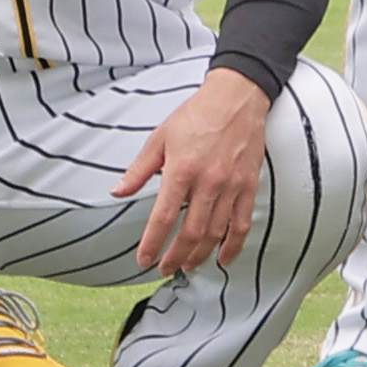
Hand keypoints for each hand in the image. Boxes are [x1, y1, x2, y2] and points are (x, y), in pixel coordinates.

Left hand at [112, 68, 275, 272]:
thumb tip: (117, 192)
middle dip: (174, 257)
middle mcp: (208, 181)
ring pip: (215, 233)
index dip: (152, 244)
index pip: (163, 217)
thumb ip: (139, 169)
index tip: (143, 260)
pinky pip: (242, 223)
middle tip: (163, 269)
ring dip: (199, 256)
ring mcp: (231, 186)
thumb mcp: (160, 137)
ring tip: (186, 266)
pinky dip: (233, 246)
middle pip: (191, 233)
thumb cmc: (197, 114)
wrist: (237, 97)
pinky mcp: (248, 185)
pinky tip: (222, 258)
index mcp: (182, 170)